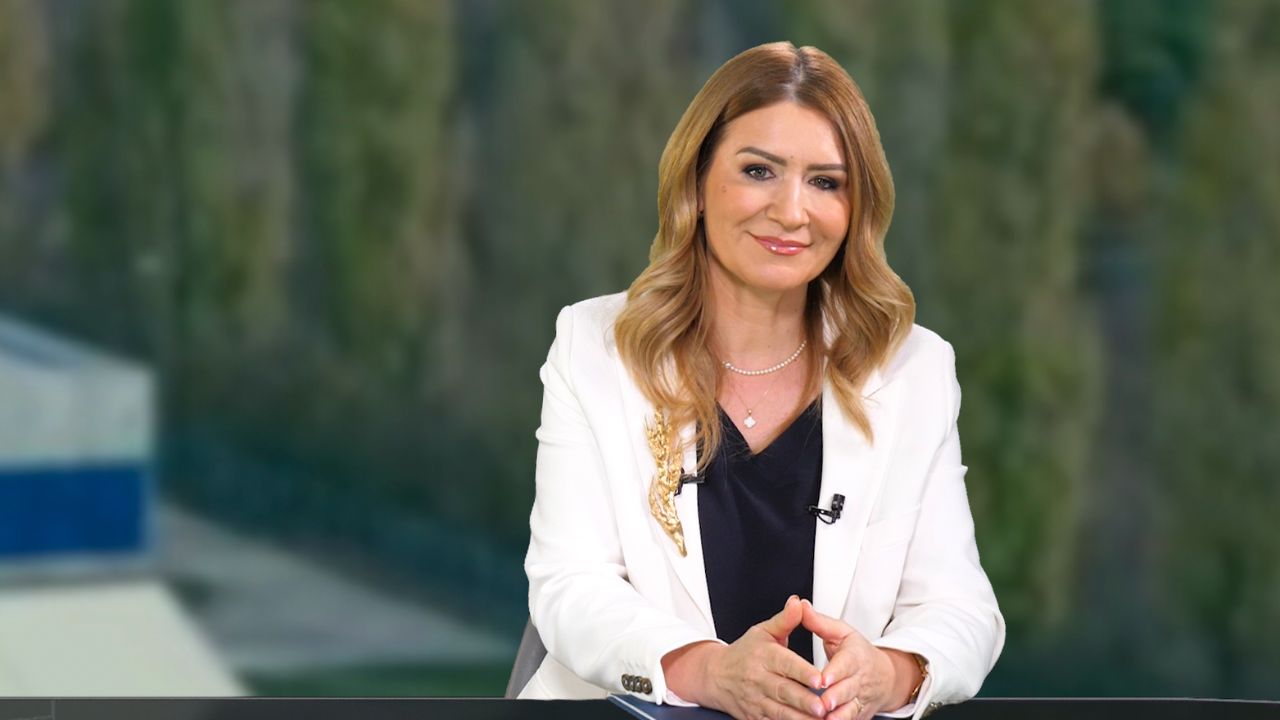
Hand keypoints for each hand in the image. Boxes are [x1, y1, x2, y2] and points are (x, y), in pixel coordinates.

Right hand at [702, 595, 826, 719]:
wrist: (715, 676)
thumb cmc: (745, 653)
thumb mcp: (763, 631)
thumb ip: (785, 619)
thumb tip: (798, 602)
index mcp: (764, 656)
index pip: (785, 664)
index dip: (802, 671)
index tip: (819, 678)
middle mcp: (759, 679)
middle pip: (783, 691)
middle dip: (804, 700)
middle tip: (823, 706)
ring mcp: (756, 700)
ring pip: (780, 712)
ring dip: (799, 718)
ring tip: (819, 719)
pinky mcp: (755, 717)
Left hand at [801, 599, 910, 719]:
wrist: (886, 677)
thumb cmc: (857, 652)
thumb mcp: (841, 632)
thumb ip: (819, 622)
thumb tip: (799, 605)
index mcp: (855, 657)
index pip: (846, 664)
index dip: (835, 672)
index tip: (822, 679)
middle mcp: (860, 680)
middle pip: (848, 690)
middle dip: (835, 697)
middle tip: (822, 703)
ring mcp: (860, 699)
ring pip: (850, 710)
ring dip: (838, 715)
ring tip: (823, 718)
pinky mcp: (859, 714)